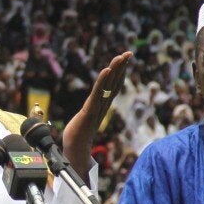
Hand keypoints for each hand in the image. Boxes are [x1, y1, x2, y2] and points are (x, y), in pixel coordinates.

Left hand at [62, 51, 131, 182]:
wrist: (75, 151)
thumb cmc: (78, 137)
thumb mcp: (84, 121)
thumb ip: (89, 116)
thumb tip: (90, 114)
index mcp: (101, 105)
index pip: (112, 86)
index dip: (119, 73)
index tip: (124, 60)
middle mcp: (102, 105)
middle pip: (114, 82)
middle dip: (121, 67)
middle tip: (129, 53)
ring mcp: (97, 108)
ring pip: (108, 85)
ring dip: (115, 70)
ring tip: (121, 56)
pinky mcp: (89, 111)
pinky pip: (97, 93)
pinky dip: (103, 81)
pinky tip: (107, 70)